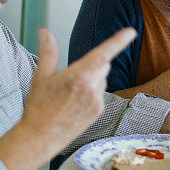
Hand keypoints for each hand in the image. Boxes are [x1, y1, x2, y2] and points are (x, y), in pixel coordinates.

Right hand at [21, 27, 137, 150]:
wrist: (41, 137)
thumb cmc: (39, 108)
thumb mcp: (41, 76)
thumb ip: (48, 52)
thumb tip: (44, 33)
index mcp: (78, 76)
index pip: (103, 53)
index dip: (118, 41)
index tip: (130, 32)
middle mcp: (91, 88)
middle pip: (102, 64)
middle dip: (92, 63)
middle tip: (71, 76)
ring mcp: (97, 101)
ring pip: (102, 79)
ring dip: (92, 79)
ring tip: (70, 94)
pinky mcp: (99, 111)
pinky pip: (100, 93)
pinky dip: (92, 93)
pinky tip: (76, 103)